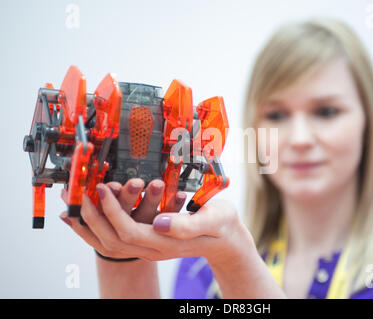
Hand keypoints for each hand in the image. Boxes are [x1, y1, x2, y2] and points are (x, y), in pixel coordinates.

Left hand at [61, 179, 255, 265]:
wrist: (225, 239)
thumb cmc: (221, 226)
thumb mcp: (213, 220)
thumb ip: (187, 224)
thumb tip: (160, 222)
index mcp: (166, 243)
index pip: (128, 231)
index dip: (112, 211)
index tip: (102, 188)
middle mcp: (153, 249)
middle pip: (112, 239)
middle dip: (93, 216)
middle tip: (82, 192)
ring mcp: (149, 248)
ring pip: (110, 243)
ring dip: (90, 223)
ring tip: (74, 204)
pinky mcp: (148, 241)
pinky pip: (115, 240)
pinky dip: (96, 230)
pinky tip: (86, 218)